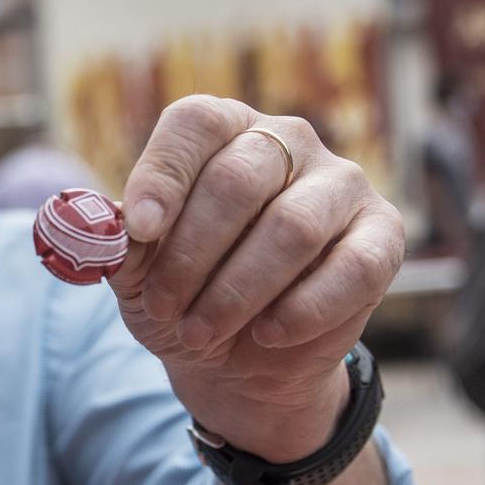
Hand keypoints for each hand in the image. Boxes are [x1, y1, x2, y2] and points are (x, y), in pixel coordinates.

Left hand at [114, 97, 404, 461]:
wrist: (240, 360)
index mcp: (224, 131)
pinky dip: (301, 310)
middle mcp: (288, 142)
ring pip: (292, 227)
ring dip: (236, 291)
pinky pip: (351, 268)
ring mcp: (342, 184)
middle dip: (192, 254)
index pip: (195, 124)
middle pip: (239, 178)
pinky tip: (267, 334)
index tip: (140, 230)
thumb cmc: (185, 295)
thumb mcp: (138, 274)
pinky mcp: (382, 236)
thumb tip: (101, 226)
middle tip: (165, 305)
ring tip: (200, 332)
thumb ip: (120, 244)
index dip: (164, 174)